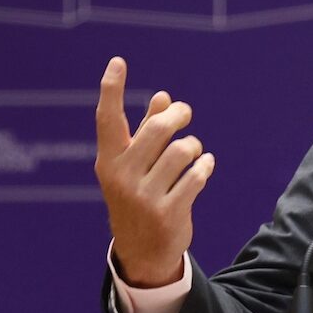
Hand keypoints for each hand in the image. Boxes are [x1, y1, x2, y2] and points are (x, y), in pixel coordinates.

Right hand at [95, 57, 215, 287]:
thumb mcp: (135, 166)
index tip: (118, 61)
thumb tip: (164, 96)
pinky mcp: (167, 212)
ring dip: (194, 147)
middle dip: (177, 116)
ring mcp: (143, 197)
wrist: (142, 251)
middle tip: (185, 112)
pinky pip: (196, 176)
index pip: (107, 119)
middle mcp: (121, 176)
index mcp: (108, 161)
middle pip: (157, 129)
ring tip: (193, 152)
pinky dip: (205, 166)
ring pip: (181, 151)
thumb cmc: (140, 195)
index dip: (111, 89)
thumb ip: (147, 131)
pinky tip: (205, 166)